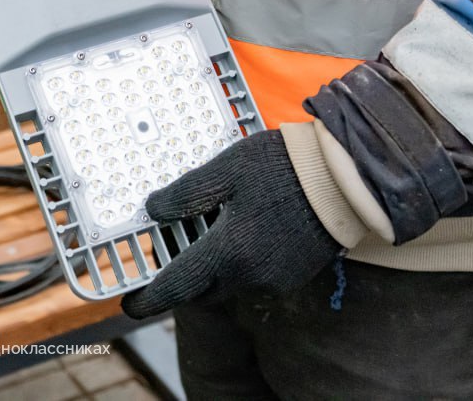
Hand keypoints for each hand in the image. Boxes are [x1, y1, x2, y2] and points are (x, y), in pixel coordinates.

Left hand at [121, 130, 340, 318]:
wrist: (343, 179)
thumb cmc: (283, 167)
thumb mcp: (226, 170)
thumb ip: (186, 194)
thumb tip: (152, 210)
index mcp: (229, 252)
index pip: (177, 287)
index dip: (149, 299)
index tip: (129, 304)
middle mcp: (250, 276)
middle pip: (202, 292)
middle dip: (183, 283)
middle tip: (171, 261)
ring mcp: (275, 279)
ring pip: (230, 285)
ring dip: (215, 270)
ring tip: (213, 234)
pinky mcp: (293, 275)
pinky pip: (255, 278)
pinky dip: (241, 265)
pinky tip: (246, 233)